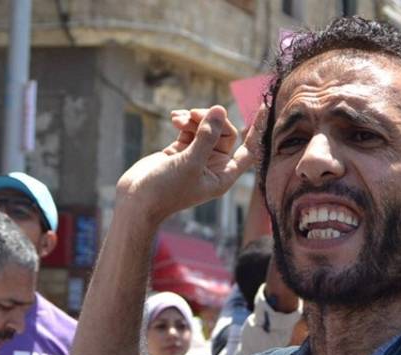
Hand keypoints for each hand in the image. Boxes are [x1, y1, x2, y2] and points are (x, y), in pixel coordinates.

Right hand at [115, 105, 259, 225]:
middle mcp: (213, 166)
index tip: (265, 108)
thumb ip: (207, 136)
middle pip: (225, 134)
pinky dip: (184, 122)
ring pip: (206, 129)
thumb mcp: (190, 162)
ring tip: (179, 118)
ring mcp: (196, 158)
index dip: (257, 130)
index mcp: (223, 175)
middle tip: (195, 113)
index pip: (249, 151)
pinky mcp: (180, 151)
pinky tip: (174, 118)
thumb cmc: (166, 189)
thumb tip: (220, 109)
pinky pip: (190, 130)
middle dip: (212, 120)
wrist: (136, 200)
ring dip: (195, 119)